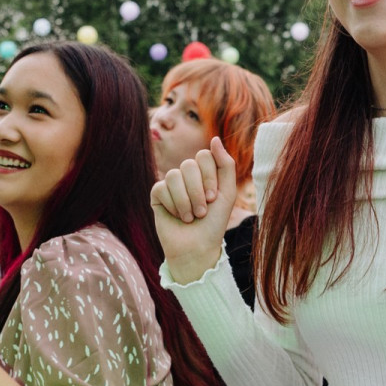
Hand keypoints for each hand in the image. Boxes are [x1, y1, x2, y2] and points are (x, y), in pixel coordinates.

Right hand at [151, 137, 236, 283]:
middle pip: (188, 165)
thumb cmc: (214, 223)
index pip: (204, 156)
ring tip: (190, 217)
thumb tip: (215, 138)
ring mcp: (171, 184)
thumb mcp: (227, 192)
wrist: (197, 248)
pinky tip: (177, 217)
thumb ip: (226, 164)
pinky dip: (172, 205)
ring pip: (173, 176)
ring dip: (185, 201)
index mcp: (204, 172)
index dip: (209, 177)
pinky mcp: (157, 195)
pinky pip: (161, 188)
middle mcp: (187, 175)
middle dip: (197, 191)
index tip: (213, 198)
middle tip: (202, 211)